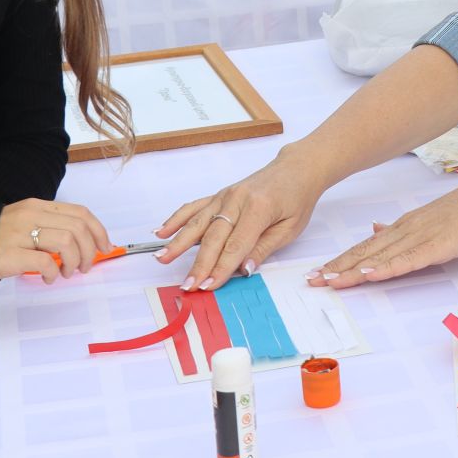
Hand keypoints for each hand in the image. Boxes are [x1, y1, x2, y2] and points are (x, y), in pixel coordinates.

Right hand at [0, 198, 111, 283]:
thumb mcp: (26, 221)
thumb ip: (50, 226)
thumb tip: (82, 244)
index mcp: (38, 206)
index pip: (80, 212)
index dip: (98, 230)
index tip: (104, 246)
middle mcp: (32, 215)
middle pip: (77, 228)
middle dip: (89, 250)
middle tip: (84, 267)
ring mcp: (21, 233)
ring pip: (66, 241)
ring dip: (73, 262)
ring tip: (65, 273)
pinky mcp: (11, 253)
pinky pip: (44, 261)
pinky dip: (53, 272)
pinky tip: (48, 278)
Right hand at [154, 150, 330, 290]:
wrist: (295, 170)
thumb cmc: (296, 199)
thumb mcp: (290, 229)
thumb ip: (263, 248)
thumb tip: (243, 270)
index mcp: (258, 208)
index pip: (236, 245)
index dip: (221, 268)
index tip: (208, 286)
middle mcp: (237, 199)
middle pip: (213, 237)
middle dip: (199, 263)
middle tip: (187, 284)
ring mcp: (225, 195)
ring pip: (198, 222)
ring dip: (178, 242)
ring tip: (161, 258)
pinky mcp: (219, 195)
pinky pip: (194, 207)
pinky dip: (177, 219)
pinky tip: (162, 231)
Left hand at [307, 159, 457, 287]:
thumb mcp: (430, 219)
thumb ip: (401, 228)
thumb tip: (375, 230)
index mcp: (405, 225)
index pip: (365, 246)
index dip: (341, 260)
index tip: (319, 272)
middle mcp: (407, 229)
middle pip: (365, 252)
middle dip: (337, 268)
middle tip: (311, 281)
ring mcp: (421, 237)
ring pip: (381, 257)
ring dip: (353, 270)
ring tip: (329, 281)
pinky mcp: (439, 246)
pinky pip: (408, 259)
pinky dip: (386, 268)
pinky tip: (369, 274)